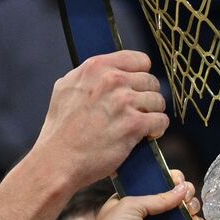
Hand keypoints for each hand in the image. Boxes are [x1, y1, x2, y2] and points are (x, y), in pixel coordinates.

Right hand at [35, 50, 168, 187]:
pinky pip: (161, 121)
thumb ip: (90, 77)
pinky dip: (157, 129)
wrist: (59, 160)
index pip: (138, 60)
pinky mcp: (134, 124)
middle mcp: (112, 80)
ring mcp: (124, 101)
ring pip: (158, 101)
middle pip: (151, 81)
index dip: (141, 75)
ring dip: (152, 114)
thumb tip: (108, 71)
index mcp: (96, 67)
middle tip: (137, 112)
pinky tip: (146, 135)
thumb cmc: (61, 130)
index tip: (137, 88)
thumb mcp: (66, 88)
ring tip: (139, 125)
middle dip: (146, 97)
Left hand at [72, 182, 190, 219]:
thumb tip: (183, 189)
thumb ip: (157, 199)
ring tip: (192, 209)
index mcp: (133, 200)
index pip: (156, 184)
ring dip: (191, 208)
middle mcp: (146, 214)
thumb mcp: (129, 207)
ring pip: (182, 215)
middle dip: (184, 193)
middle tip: (188, 195)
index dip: (170, 180)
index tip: (179, 179)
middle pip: (172, 198)